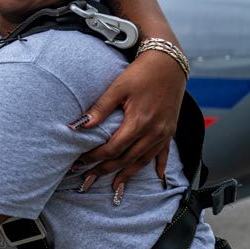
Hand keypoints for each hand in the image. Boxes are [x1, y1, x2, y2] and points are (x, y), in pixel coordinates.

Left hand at [72, 49, 184, 195]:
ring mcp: (164, 133)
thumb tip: (79, 126)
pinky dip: (159, 166)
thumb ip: (100, 109)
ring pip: (143, 160)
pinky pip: (163, 153)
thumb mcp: (118, 87)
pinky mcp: (170, 130)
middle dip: (105, 170)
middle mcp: (153, 132)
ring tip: (113, 186)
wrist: (169, 63)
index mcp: (139, 123)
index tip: (79, 163)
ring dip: (127, 174)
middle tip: (87, 180)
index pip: (112, 148)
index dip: (94, 158)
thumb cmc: (141, 73)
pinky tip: (158, 178)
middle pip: (126, 159)